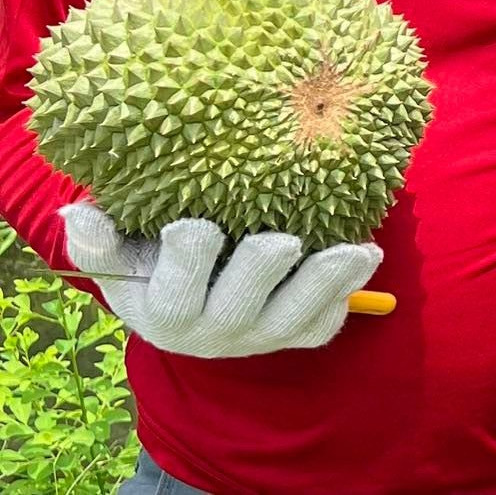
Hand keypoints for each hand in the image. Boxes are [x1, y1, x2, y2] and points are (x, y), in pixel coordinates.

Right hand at [61, 201, 382, 358]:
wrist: (187, 307)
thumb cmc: (150, 267)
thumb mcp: (118, 257)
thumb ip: (96, 239)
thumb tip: (76, 213)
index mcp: (164, 311)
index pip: (175, 291)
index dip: (187, 260)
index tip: (194, 226)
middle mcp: (213, 332)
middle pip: (239, 308)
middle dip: (260, 273)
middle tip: (281, 241)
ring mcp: (258, 336)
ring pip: (293, 318)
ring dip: (325, 284)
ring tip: (356, 251)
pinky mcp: (295, 335)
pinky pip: (322, 325)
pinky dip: (346, 294)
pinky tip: (364, 257)